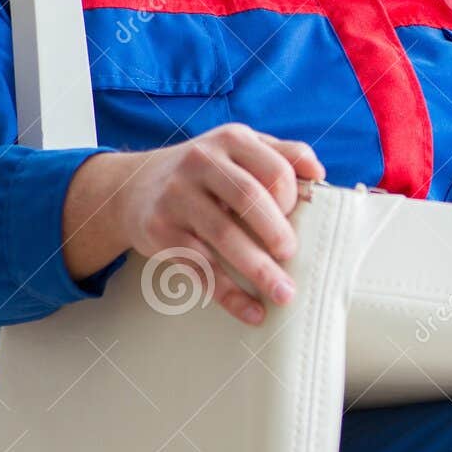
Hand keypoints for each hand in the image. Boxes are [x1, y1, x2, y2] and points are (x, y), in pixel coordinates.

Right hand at [63, 125, 325, 325]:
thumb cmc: (204, 172)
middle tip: (292, 256)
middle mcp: (201, 163)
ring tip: (284, 294)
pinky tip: (252, 311)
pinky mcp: (160, 231)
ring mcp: (177, 196)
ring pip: (223, 236)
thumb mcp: (237, 149)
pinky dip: (229, 294)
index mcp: (230, 140)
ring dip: (258, 270)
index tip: (298, 219)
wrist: (132, 187)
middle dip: (276, 232)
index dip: (292, 197)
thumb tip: (319, 174)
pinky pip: (200, 266)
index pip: (273, 169)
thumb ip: (281, 154)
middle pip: (248, 198)